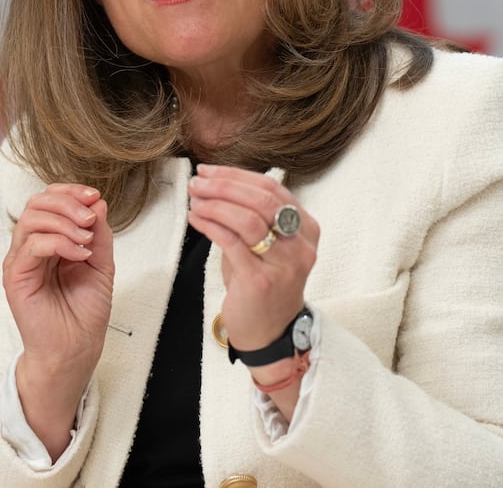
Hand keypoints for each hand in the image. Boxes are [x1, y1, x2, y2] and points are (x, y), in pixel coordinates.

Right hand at [2, 183, 113, 456]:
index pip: (49, 200)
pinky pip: (32, 245)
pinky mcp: (16, 277)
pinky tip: (79, 255)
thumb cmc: (85, 312)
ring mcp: (20, 261)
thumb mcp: (101, 265)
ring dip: (65, 222)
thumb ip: (99, 234)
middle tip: (90, 218)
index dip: (70, 192)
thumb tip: (98, 202)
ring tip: (86, 241)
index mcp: (49, 240)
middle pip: (37, 203)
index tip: (95, 197)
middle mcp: (30, 247)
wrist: (75, 349)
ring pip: (32, 219)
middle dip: (67, 202)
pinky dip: (60, 243)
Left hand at [187, 165, 318, 351]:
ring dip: (215, 203)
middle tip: (198, 181)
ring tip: (195, 199)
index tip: (210, 171)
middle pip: (262, 199)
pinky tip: (196, 218)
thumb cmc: (264, 284)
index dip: (237, 175)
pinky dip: (210, 224)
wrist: (270, 332)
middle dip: (224, 185)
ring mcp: (283, 264)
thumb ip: (252, 216)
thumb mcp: (268, 246)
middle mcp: (300, 246)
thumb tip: (214, 184)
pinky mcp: (260, 281)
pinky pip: (232, 242)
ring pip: (248, 219)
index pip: (272, 188)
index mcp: (307, 229)